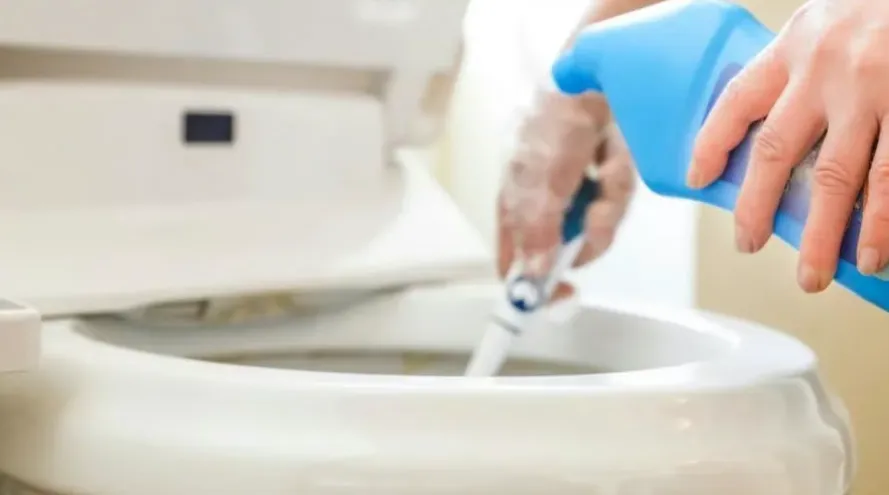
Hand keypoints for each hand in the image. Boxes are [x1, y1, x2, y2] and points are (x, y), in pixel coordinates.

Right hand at [497, 90, 634, 299]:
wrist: (595, 84)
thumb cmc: (553, 127)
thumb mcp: (540, 184)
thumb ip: (536, 231)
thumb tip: (530, 276)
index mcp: (514, 209)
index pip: (513, 262)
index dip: (526, 286)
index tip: (546, 303)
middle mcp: (543, 210)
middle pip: (562, 253)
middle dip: (582, 242)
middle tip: (588, 238)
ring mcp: (576, 200)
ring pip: (595, 232)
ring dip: (604, 209)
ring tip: (602, 176)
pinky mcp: (604, 189)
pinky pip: (615, 207)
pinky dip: (617, 190)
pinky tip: (611, 162)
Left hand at [688, 0, 888, 292]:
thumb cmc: (880, 6)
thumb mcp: (829, 23)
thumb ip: (803, 66)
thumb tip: (781, 126)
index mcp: (797, 45)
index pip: (737, 101)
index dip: (711, 143)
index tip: (697, 179)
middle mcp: (829, 69)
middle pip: (777, 152)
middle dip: (757, 207)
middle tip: (748, 245)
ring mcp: (878, 90)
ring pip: (840, 178)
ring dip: (825, 235)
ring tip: (813, 276)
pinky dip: (884, 223)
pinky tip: (877, 254)